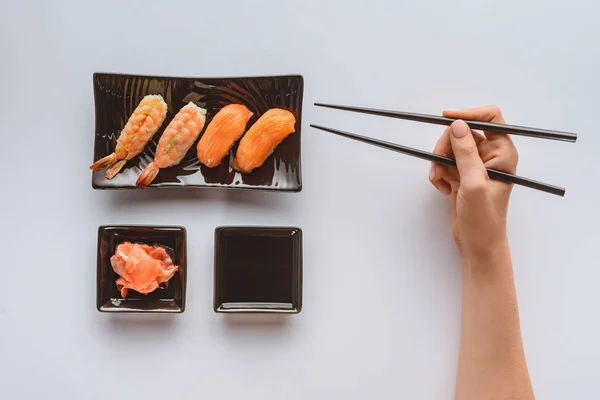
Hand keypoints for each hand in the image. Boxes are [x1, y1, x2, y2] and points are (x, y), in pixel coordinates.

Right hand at [428, 106, 517, 262]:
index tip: (445, 118)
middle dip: (445, 147)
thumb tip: (457, 125)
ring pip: (449, 147)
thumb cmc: (484, 219)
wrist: (478, 245)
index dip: (468, 114)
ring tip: (440, 182)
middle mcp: (490, 155)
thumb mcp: (474, 184)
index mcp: (503, 152)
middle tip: (439, 167)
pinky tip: (442, 188)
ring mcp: (475, 165)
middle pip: (462, 132)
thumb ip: (465, 153)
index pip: (490, 118)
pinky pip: (444, 162)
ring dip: (439, 162)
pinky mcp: (462, 175)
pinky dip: (438, 173)